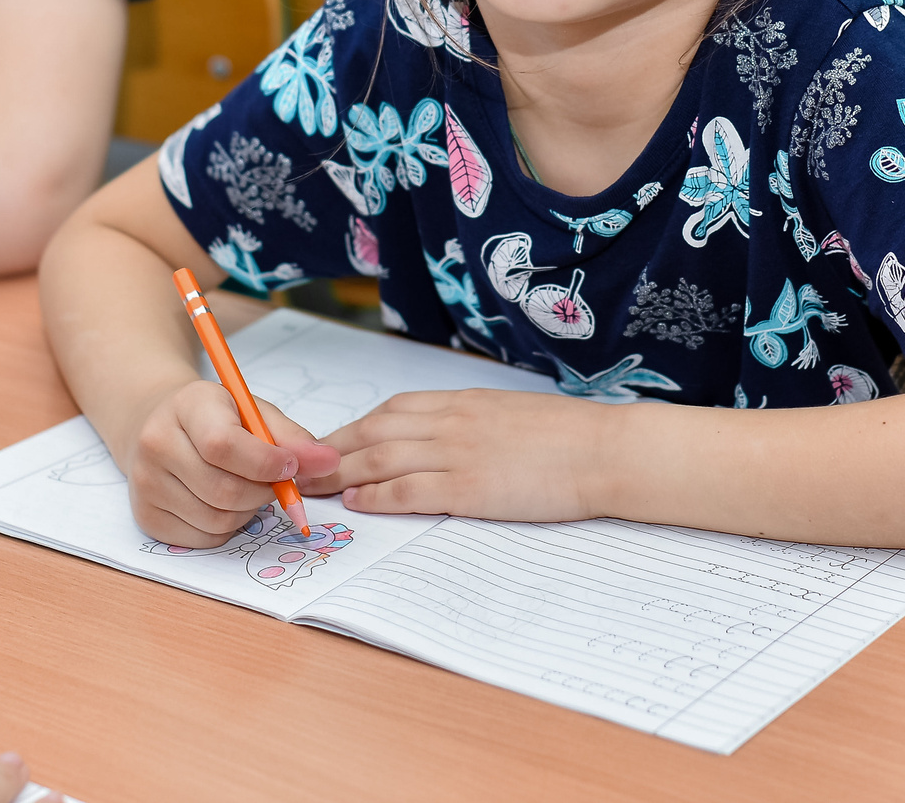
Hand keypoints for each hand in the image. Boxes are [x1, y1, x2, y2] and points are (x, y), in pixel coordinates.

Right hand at [119, 379, 342, 547]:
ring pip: (216, 520)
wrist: (157, 426)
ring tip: (246, 487)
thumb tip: (329, 463)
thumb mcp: (252, 412)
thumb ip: (292, 437)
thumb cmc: (215, 418)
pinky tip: (222, 502)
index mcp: (186, 406)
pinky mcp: (146, 517)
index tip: (291, 466)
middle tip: (275, 480)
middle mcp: (156, 445)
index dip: (264, 463)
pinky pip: (203, 539)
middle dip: (263, 492)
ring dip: (246, 512)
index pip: (223, 445)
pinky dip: (226, 528)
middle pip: (224, 490)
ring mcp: (145, 484)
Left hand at [314, 389, 610, 520]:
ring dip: (340, 474)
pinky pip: (408, 491)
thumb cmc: (565, 436)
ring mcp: (457, 453)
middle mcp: (451, 421)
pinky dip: (376, 496)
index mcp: (462, 401)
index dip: (353, 428)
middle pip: (373, 433)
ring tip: (313, 488)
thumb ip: (471, 421)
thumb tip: (441, 437)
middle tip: (301, 467)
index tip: (329, 443)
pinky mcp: (467, 488)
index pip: (391, 410)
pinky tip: (357, 503)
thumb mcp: (509, 414)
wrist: (602, 450)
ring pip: (380, 460)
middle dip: (332, 451)